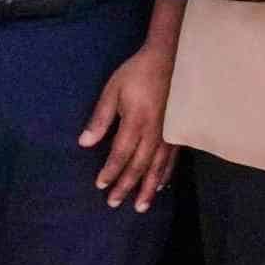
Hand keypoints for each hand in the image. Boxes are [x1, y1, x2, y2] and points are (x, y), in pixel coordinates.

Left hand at [78, 18, 180, 210]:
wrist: (172, 58)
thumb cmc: (138, 73)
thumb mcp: (113, 90)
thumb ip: (100, 117)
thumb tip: (84, 143)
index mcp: (135, 122)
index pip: (120, 154)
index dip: (110, 172)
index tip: (100, 186)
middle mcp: (154, 133)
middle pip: (139, 166)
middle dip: (126, 186)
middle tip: (114, 203)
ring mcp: (170, 134)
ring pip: (158, 168)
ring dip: (147, 188)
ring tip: (140, 206)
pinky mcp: (179, 133)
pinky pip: (172, 160)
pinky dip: (165, 175)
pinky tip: (161, 185)